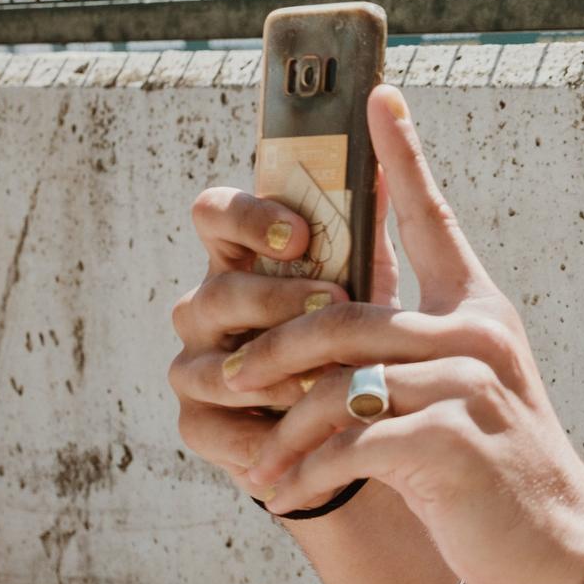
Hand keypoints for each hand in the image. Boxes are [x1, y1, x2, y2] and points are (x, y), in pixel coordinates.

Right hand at [166, 183, 365, 488]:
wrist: (362, 428)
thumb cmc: (358, 343)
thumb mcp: (370, 285)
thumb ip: (366, 230)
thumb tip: (387, 155)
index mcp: (242, 262)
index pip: (214, 216)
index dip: (249, 217)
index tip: (302, 234)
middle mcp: (209, 308)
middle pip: (215, 290)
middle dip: (276, 299)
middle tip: (333, 306)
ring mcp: (196, 367)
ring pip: (209, 361)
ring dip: (274, 368)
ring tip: (327, 378)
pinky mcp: (199, 424)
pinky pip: (215, 424)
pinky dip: (264, 427)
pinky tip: (303, 428)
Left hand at [221, 85, 583, 583]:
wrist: (563, 543)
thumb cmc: (500, 470)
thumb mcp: (464, 394)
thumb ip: (410, 354)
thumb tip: (327, 335)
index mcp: (479, 312)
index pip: (435, 220)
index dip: (405, 157)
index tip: (378, 98)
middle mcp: (477, 338)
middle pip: (344, 316)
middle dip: (274, 350)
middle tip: (231, 377)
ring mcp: (468, 388)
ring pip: (338, 384)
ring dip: (284, 426)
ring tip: (259, 461)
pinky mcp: (450, 445)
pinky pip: (350, 442)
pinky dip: (307, 469)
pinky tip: (285, 491)